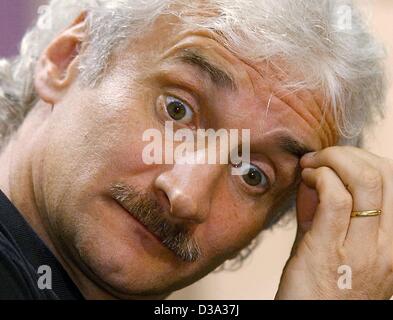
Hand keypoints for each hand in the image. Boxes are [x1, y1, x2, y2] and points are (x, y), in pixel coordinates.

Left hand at [275, 146, 392, 299]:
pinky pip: (336, 198)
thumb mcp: (337, 245)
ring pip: (365, 180)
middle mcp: (388, 247)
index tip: (338, 160)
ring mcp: (363, 251)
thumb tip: (320, 173)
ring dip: (333, 160)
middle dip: (349, 154)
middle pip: (385, 174)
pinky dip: (320, 177)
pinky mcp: (330, 252)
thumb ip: (330, 209)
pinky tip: (307, 180)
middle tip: (321, 158)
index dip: (366, 159)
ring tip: (311, 167)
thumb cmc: (322, 287)